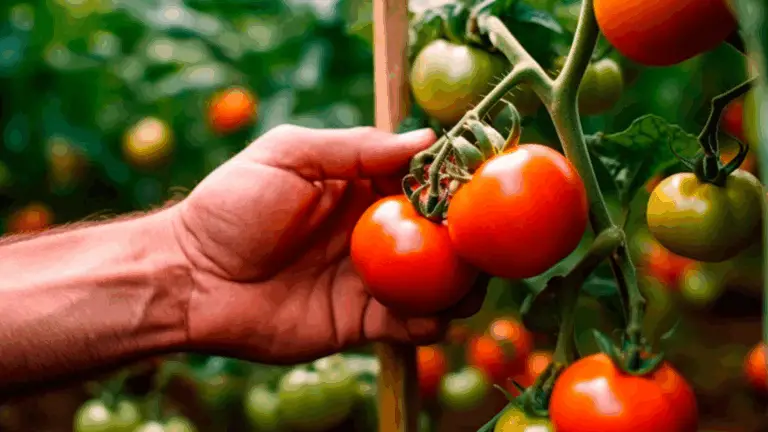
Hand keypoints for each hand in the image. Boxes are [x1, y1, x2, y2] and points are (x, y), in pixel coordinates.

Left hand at [172, 125, 485, 363]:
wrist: (192, 279)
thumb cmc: (232, 206)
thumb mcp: (287, 155)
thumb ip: (354, 148)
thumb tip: (426, 138)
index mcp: (360, 185)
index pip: (424, 180)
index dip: (457, 181)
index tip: (485, 184)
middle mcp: (375, 231)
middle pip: (441, 234)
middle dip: (471, 239)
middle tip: (490, 242)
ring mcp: (371, 278)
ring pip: (437, 282)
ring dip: (462, 284)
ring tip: (471, 283)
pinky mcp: (362, 322)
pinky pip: (410, 324)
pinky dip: (432, 323)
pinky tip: (435, 315)